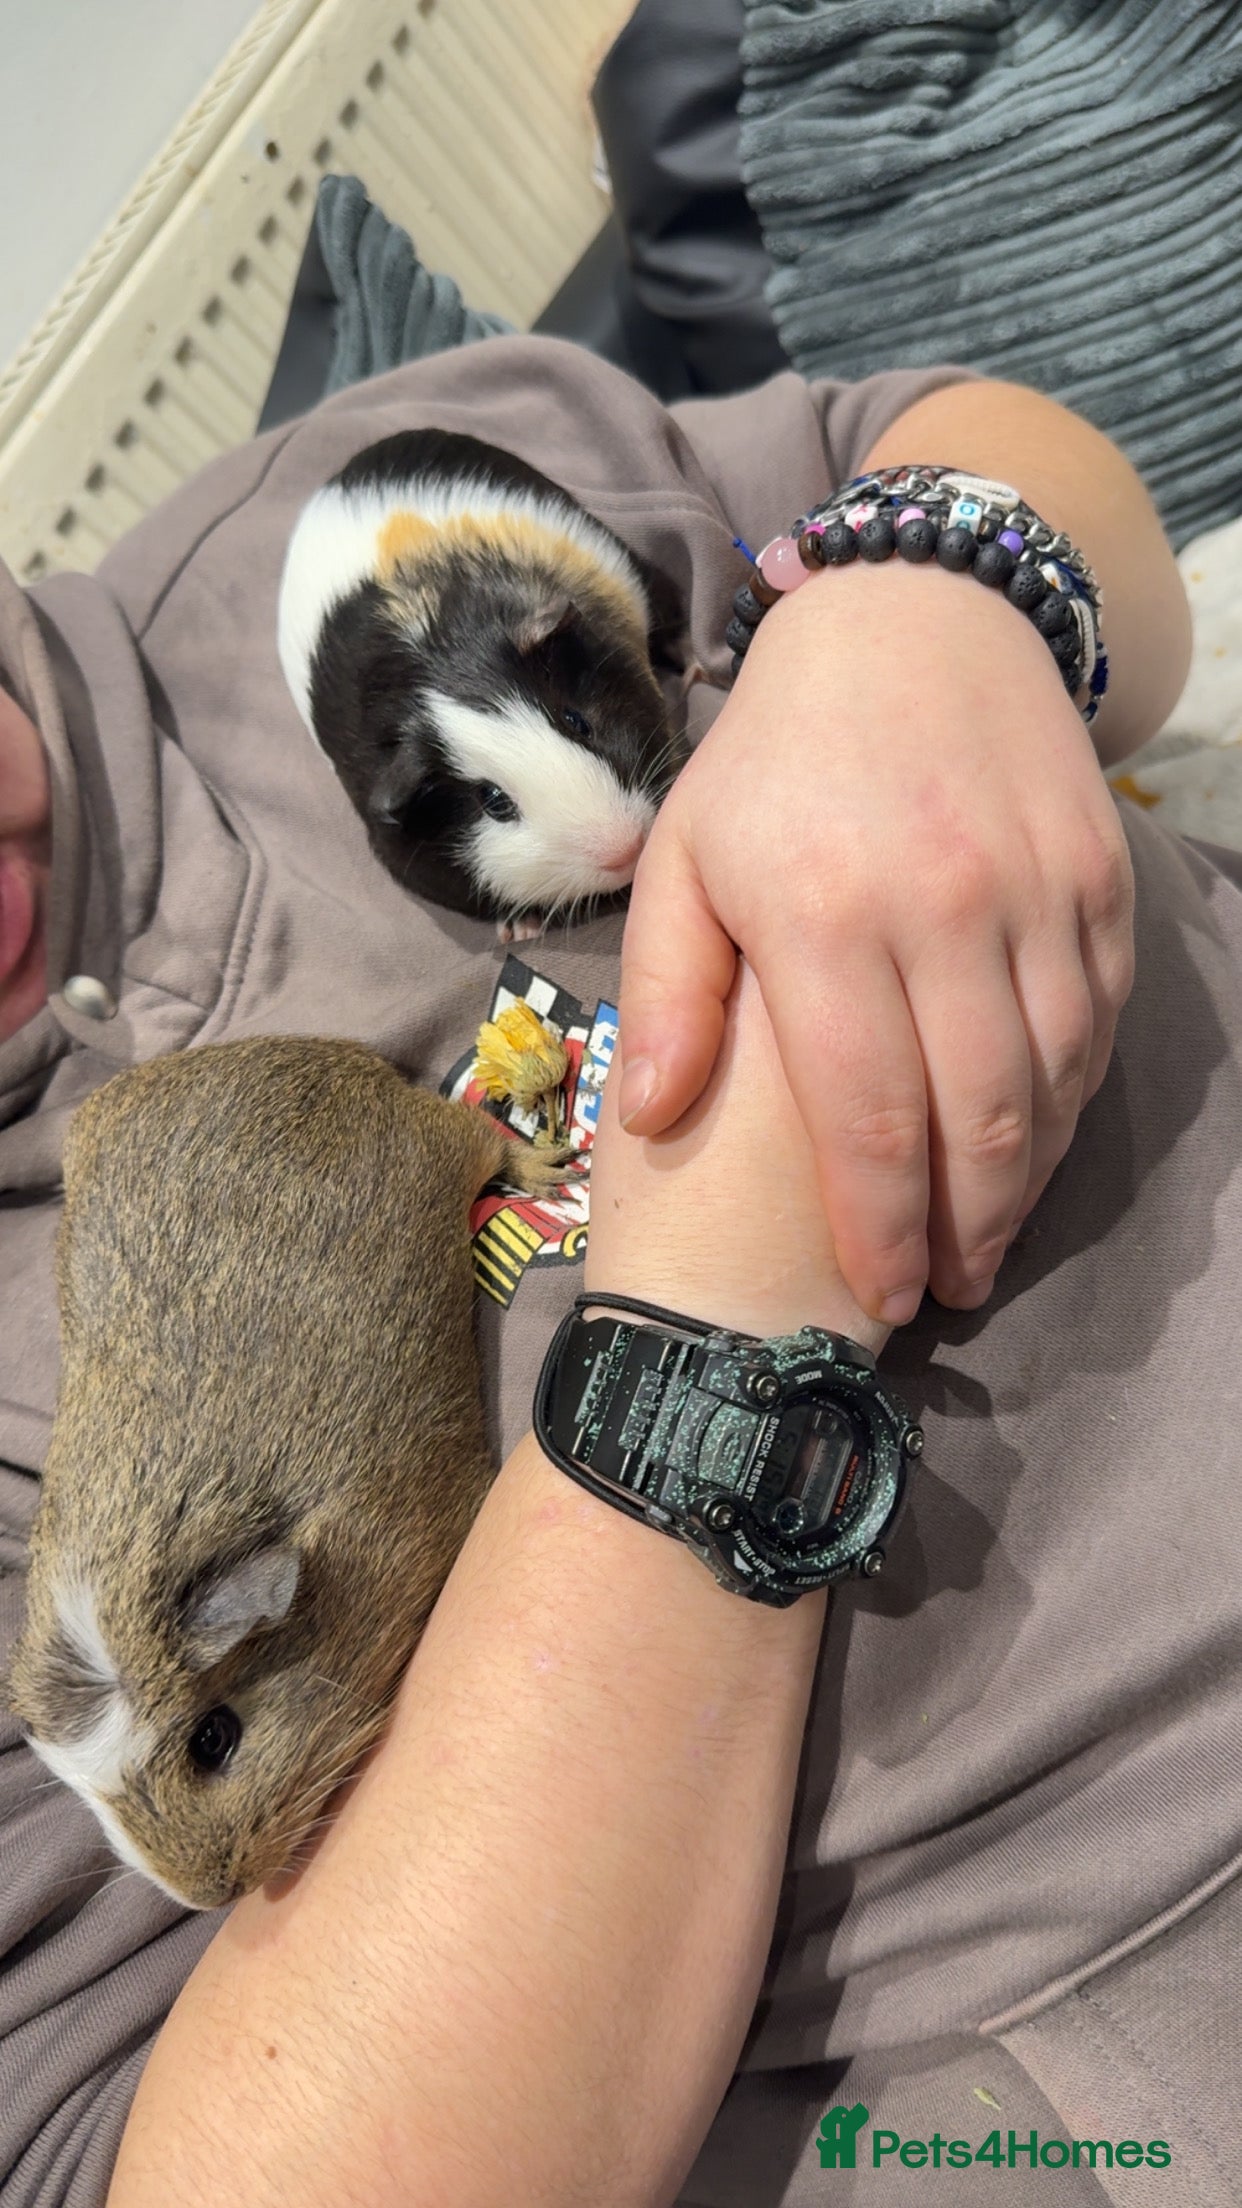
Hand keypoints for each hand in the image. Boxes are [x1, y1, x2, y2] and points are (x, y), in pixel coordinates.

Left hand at [616, 556, 1134, 1322]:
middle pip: (977, 1122)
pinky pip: (1099, 1021)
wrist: (912, 617)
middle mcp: (944, 907)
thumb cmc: (775, 758)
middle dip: (962, 1233)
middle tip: (943, 1292)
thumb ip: (665, 995)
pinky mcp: (1099, 876)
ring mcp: (1036, 890)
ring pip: (1052, 1083)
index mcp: (823, 916)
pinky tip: (1037, 1140)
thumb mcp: (683, 858)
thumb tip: (650, 1122)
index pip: (868, 1120)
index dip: (879, 1230)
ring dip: (1025, 1181)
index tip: (879, 1300)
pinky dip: (1073, 1098)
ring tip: (987, 1238)